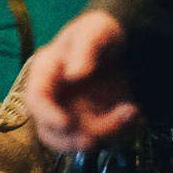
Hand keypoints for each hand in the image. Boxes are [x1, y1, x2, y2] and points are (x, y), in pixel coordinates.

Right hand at [20, 10, 140, 151]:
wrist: (124, 42)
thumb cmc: (100, 32)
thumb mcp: (94, 31)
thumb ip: (84, 50)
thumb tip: (73, 75)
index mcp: (46, 73)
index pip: (36, 99)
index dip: (46, 115)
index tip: (66, 123)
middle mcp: (55, 99)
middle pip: (51, 131)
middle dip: (73, 139)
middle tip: (99, 136)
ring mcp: (74, 114)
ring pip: (78, 141)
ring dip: (106, 135)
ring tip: (132, 113)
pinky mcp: (95, 124)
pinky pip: (105, 141)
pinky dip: (123, 135)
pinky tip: (137, 116)